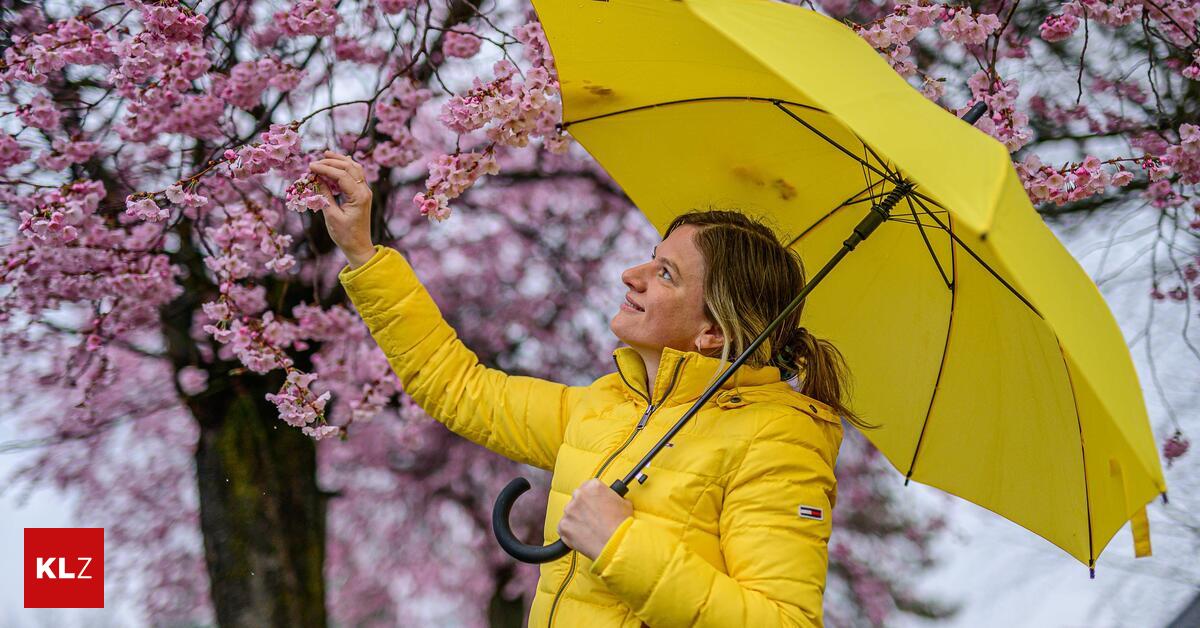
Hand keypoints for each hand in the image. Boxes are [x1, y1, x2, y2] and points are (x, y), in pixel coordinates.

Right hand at [308, 150, 373, 265]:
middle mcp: (364, 191)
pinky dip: (345, 168)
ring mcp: (365, 192)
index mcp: (359, 197)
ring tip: (326, 155)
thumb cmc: (345, 235)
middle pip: (350, 167)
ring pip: (355, 169)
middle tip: (315, 161)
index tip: (310, 167)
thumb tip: (316, 178)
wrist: (358, 246)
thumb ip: (324, 195)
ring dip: (340, 161)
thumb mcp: (331, 216)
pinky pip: (355, 175)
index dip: (325, 168)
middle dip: (332, 161)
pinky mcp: (361, 194)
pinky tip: (336, 164)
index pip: (341, 175)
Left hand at [557, 479, 632, 560]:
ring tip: (590, 530)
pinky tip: (583, 536)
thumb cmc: (621, 525)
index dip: (593, 498)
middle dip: (584, 508)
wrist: (616, 544)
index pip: (589, 487)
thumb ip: (613, 498)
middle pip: (578, 499)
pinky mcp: (563, 526)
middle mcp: (579, 495)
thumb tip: (610, 501)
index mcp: (593, 486)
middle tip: (593, 518)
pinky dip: (571, 533)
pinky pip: (564, 528)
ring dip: (577, 520)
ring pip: (571, 514)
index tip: (595, 504)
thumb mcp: (624, 503)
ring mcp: (569, 511)